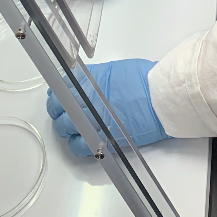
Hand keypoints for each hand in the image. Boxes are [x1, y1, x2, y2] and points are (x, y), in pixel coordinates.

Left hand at [46, 58, 168, 154]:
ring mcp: (91, 121)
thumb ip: (96, 77)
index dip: (57, 93)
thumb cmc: (143, 79)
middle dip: (58, 110)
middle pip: (59, 108)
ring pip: (65, 128)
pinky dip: (77, 144)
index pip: (61, 87)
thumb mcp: (115, 69)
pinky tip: (81, 140)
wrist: (159, 98)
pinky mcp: (100, 139)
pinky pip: (79, 146)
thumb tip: (86, 82)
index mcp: (88, 80)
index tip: (57, 96)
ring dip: (65, 127)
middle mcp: (85, 100)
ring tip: (72, 127)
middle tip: (62, 112)